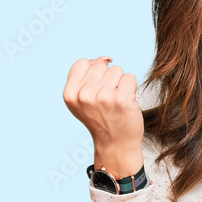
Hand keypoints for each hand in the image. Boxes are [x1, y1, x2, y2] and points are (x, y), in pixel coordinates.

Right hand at [63, 57, 144, 174]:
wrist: (116, 143)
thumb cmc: (101, 118)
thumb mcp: (83, 98)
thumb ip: (87, 75)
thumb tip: (105, 58)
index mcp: (70, 94)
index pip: (82, 63)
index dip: (93, 71)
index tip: (97, 87)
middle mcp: (84, 95)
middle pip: (102, 66)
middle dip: (108, 79)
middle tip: (108, 99)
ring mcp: (103, 97)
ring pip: (117, 70)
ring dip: (120, 83)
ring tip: (116, 101)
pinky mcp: (122, 99)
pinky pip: (130, 78)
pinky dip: (131, 88)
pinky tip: (126, 102)